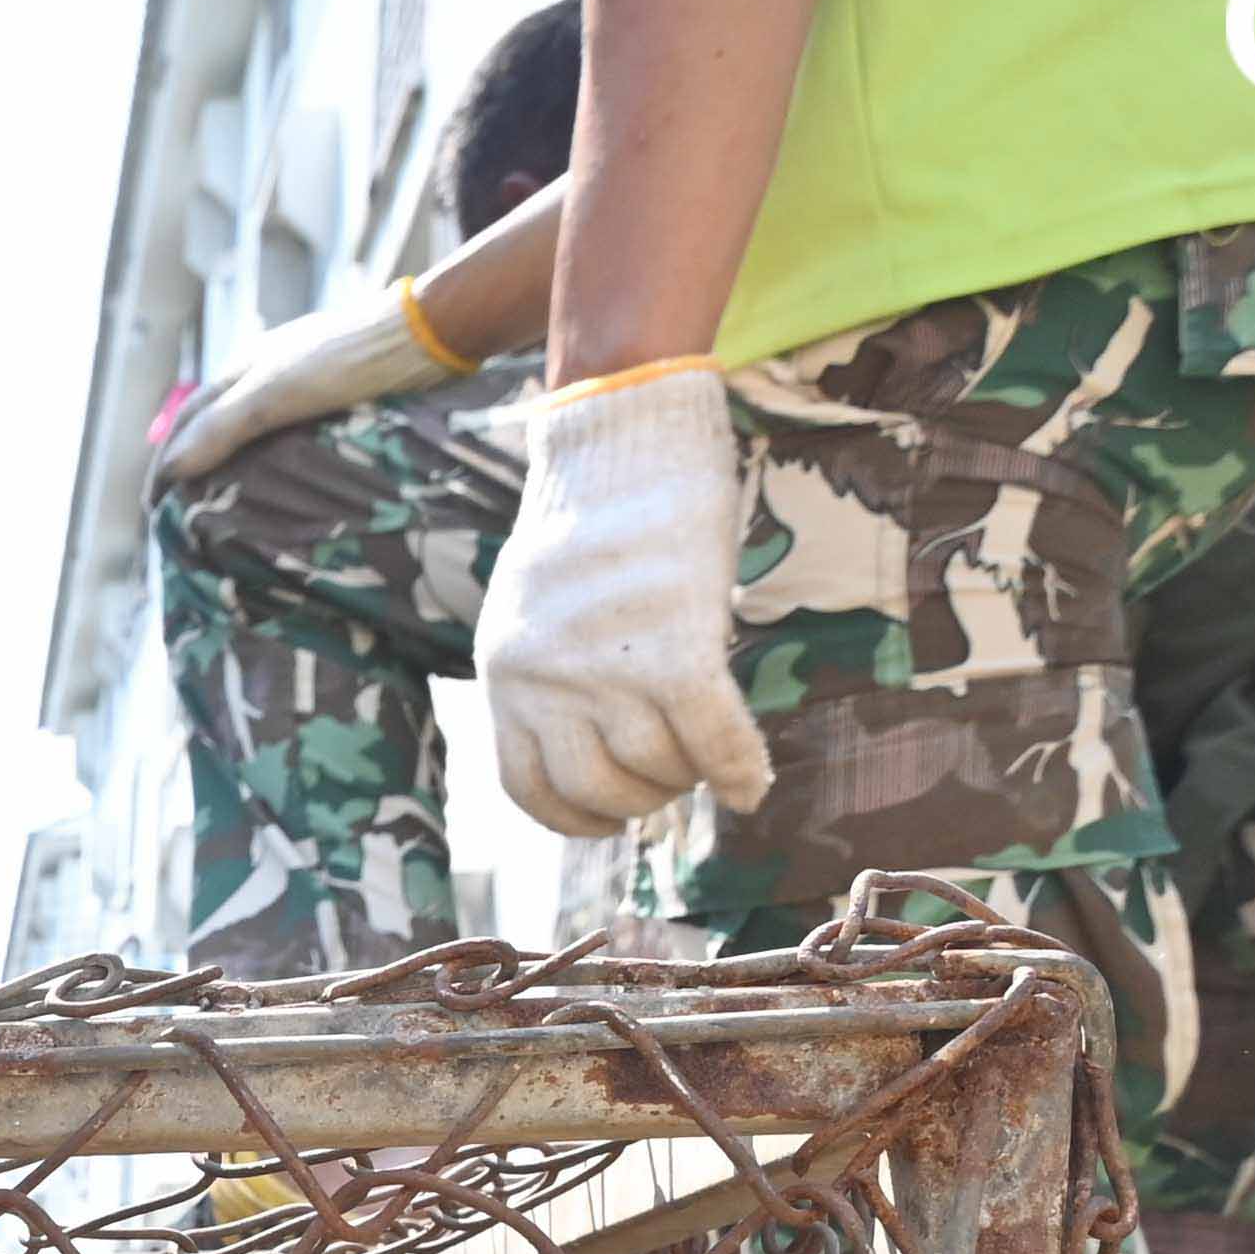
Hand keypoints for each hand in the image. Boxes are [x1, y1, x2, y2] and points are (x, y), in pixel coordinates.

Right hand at [151, 280, 464, 487]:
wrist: (423, 338)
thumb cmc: (345, 360)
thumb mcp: (275, 393)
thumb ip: (223, 428)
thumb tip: (171, 471)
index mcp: (243, 368)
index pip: (188, 422)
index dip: (166, 464)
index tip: (155, 508)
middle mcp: (266, 376)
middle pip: (214, 428)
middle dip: (192, 469)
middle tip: (182, 518)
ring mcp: (300, 388)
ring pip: (251, 436)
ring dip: (231, 472)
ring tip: (225, 515)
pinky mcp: (333, 403)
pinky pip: (286, 442)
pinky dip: (268, 469)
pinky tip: (278, 491)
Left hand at [471, 367, 771, 836]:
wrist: (626, 436)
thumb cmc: (595, 515)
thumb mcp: (539, 604)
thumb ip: (548, 670)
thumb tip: (584, 736)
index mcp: (503, 670)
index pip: (526, 786)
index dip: (574, 816)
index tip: (611, 817)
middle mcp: (542, 679)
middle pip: (594, 789)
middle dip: (642, 799)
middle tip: (675, 778)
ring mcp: (605, 666)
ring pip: (655, 769)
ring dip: (689, 777)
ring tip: (706, 755)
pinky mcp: (673, 645)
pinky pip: (711, 738)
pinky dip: (738, 769)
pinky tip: (750, 785)